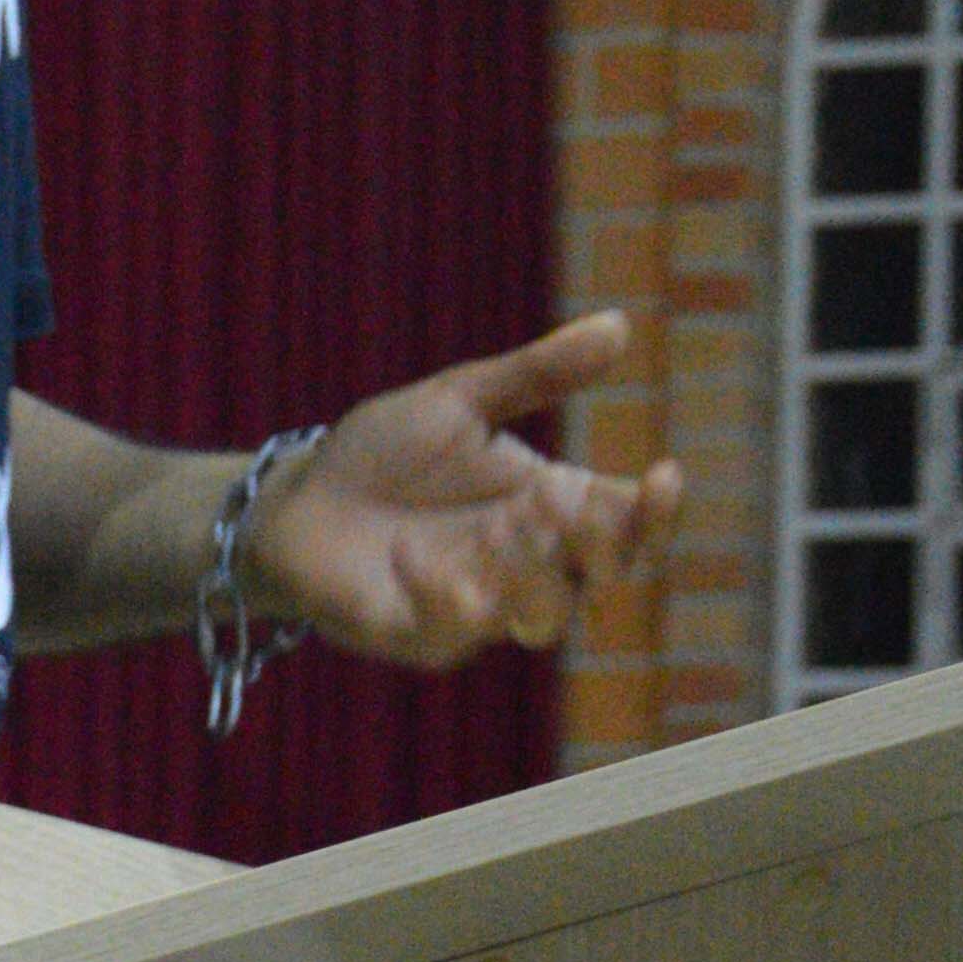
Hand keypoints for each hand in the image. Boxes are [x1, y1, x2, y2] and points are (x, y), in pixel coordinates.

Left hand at [247, 312, 684, 667]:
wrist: (297, 497)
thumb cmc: (384, 453)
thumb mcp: (460, 399)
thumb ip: (537, 373)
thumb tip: (618, 325)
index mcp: (551, 507)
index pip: (628, 523)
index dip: (657, 511)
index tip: (664, 473)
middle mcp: (529, 564)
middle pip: (598, 576)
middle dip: (595, 545)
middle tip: (565, 506)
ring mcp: (480, 607)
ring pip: (540, 618)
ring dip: (532, 578)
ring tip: (503, 530)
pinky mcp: (421, 636)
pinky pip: (451, 632)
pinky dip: (441, 595)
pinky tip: (410, 554)